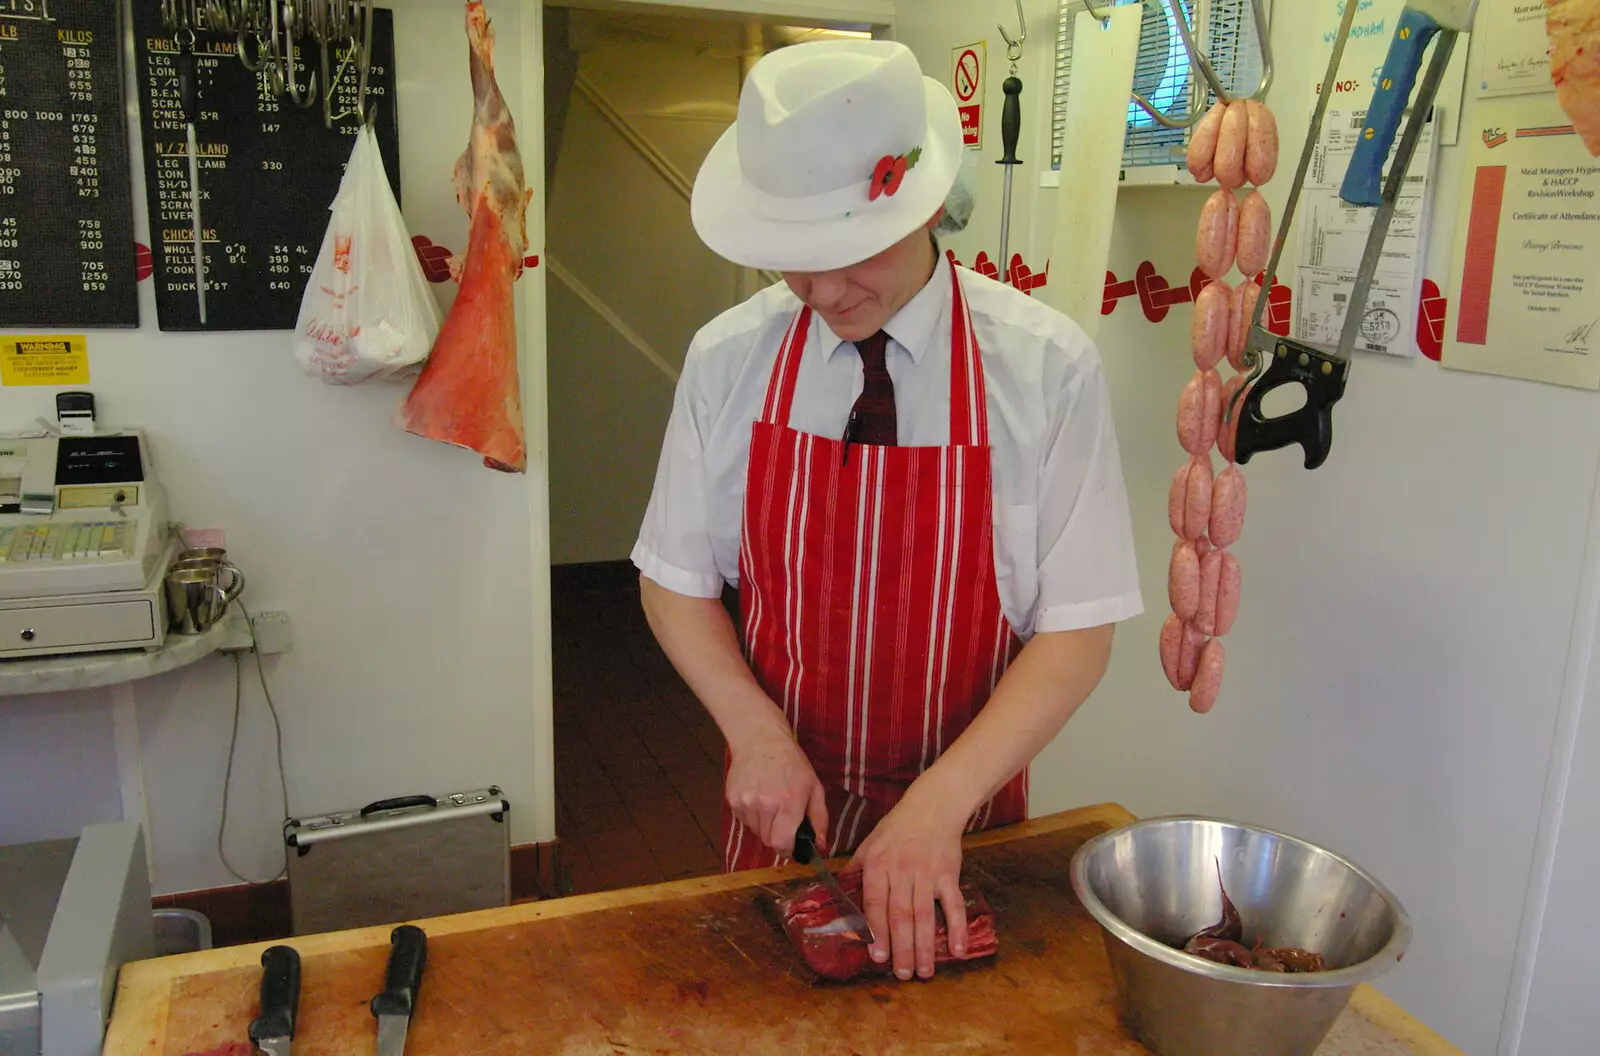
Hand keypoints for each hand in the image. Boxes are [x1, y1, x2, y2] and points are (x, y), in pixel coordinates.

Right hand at [725, 721, 827, 857]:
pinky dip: (752, 816)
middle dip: (777, 836)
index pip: (781, 843)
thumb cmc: (791, 763)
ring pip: (755, 831)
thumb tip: (821, 847)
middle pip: (768, 840)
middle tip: (782, 818)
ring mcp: (746, 802)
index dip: (787, 849)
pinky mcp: (732, 799)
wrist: (760, 739)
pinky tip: (757, 797)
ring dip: (764, 825)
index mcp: (789, 802)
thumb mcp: (814, 787)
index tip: (791, 845)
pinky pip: (744, 820)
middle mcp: (765, 804)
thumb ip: (820, 819)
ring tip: (769, 803)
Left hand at [846, 794, 967, 980]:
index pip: (875, 904)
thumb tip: (837, 893)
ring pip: (925, 915)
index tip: (878, 958)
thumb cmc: (898, 826)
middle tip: (902, 975)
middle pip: (901, 916)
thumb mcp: (870, 843)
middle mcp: (902, 870)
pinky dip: (957, 927)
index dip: (877, 932)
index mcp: (878, 864)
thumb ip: (856, 869)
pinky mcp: (949, 873)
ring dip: (925, 946)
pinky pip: (953, 904)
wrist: (934, 806)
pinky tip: (957, 950)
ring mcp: (927, 873)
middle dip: (902, 948)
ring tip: (924, 972)